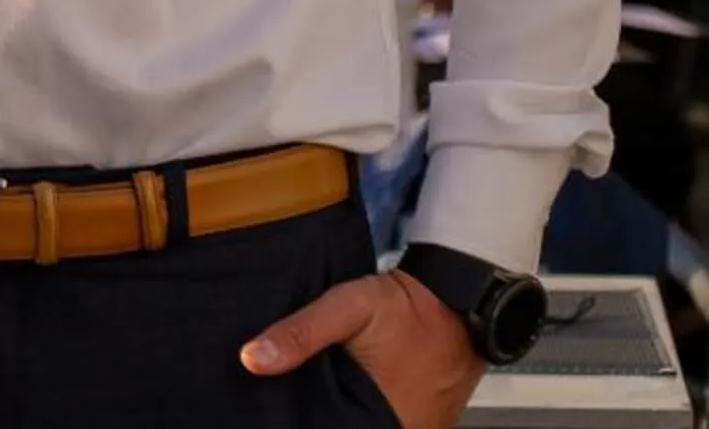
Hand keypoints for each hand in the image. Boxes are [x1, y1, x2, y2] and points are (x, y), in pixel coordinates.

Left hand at [242, 270, 480, 428]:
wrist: (459, 297)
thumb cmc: (407, 306)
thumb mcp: (347, 307)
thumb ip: (301, 334)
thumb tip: (252, 359)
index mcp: (384, 421)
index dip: (301, 424)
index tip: (277, 413)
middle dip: (320, 418)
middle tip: (290, 400)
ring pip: (364, 427)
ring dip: (339, 416)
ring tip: (314, 397)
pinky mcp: (427, 419)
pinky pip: (386, 423)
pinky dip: (364, 413)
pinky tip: (342, 395)